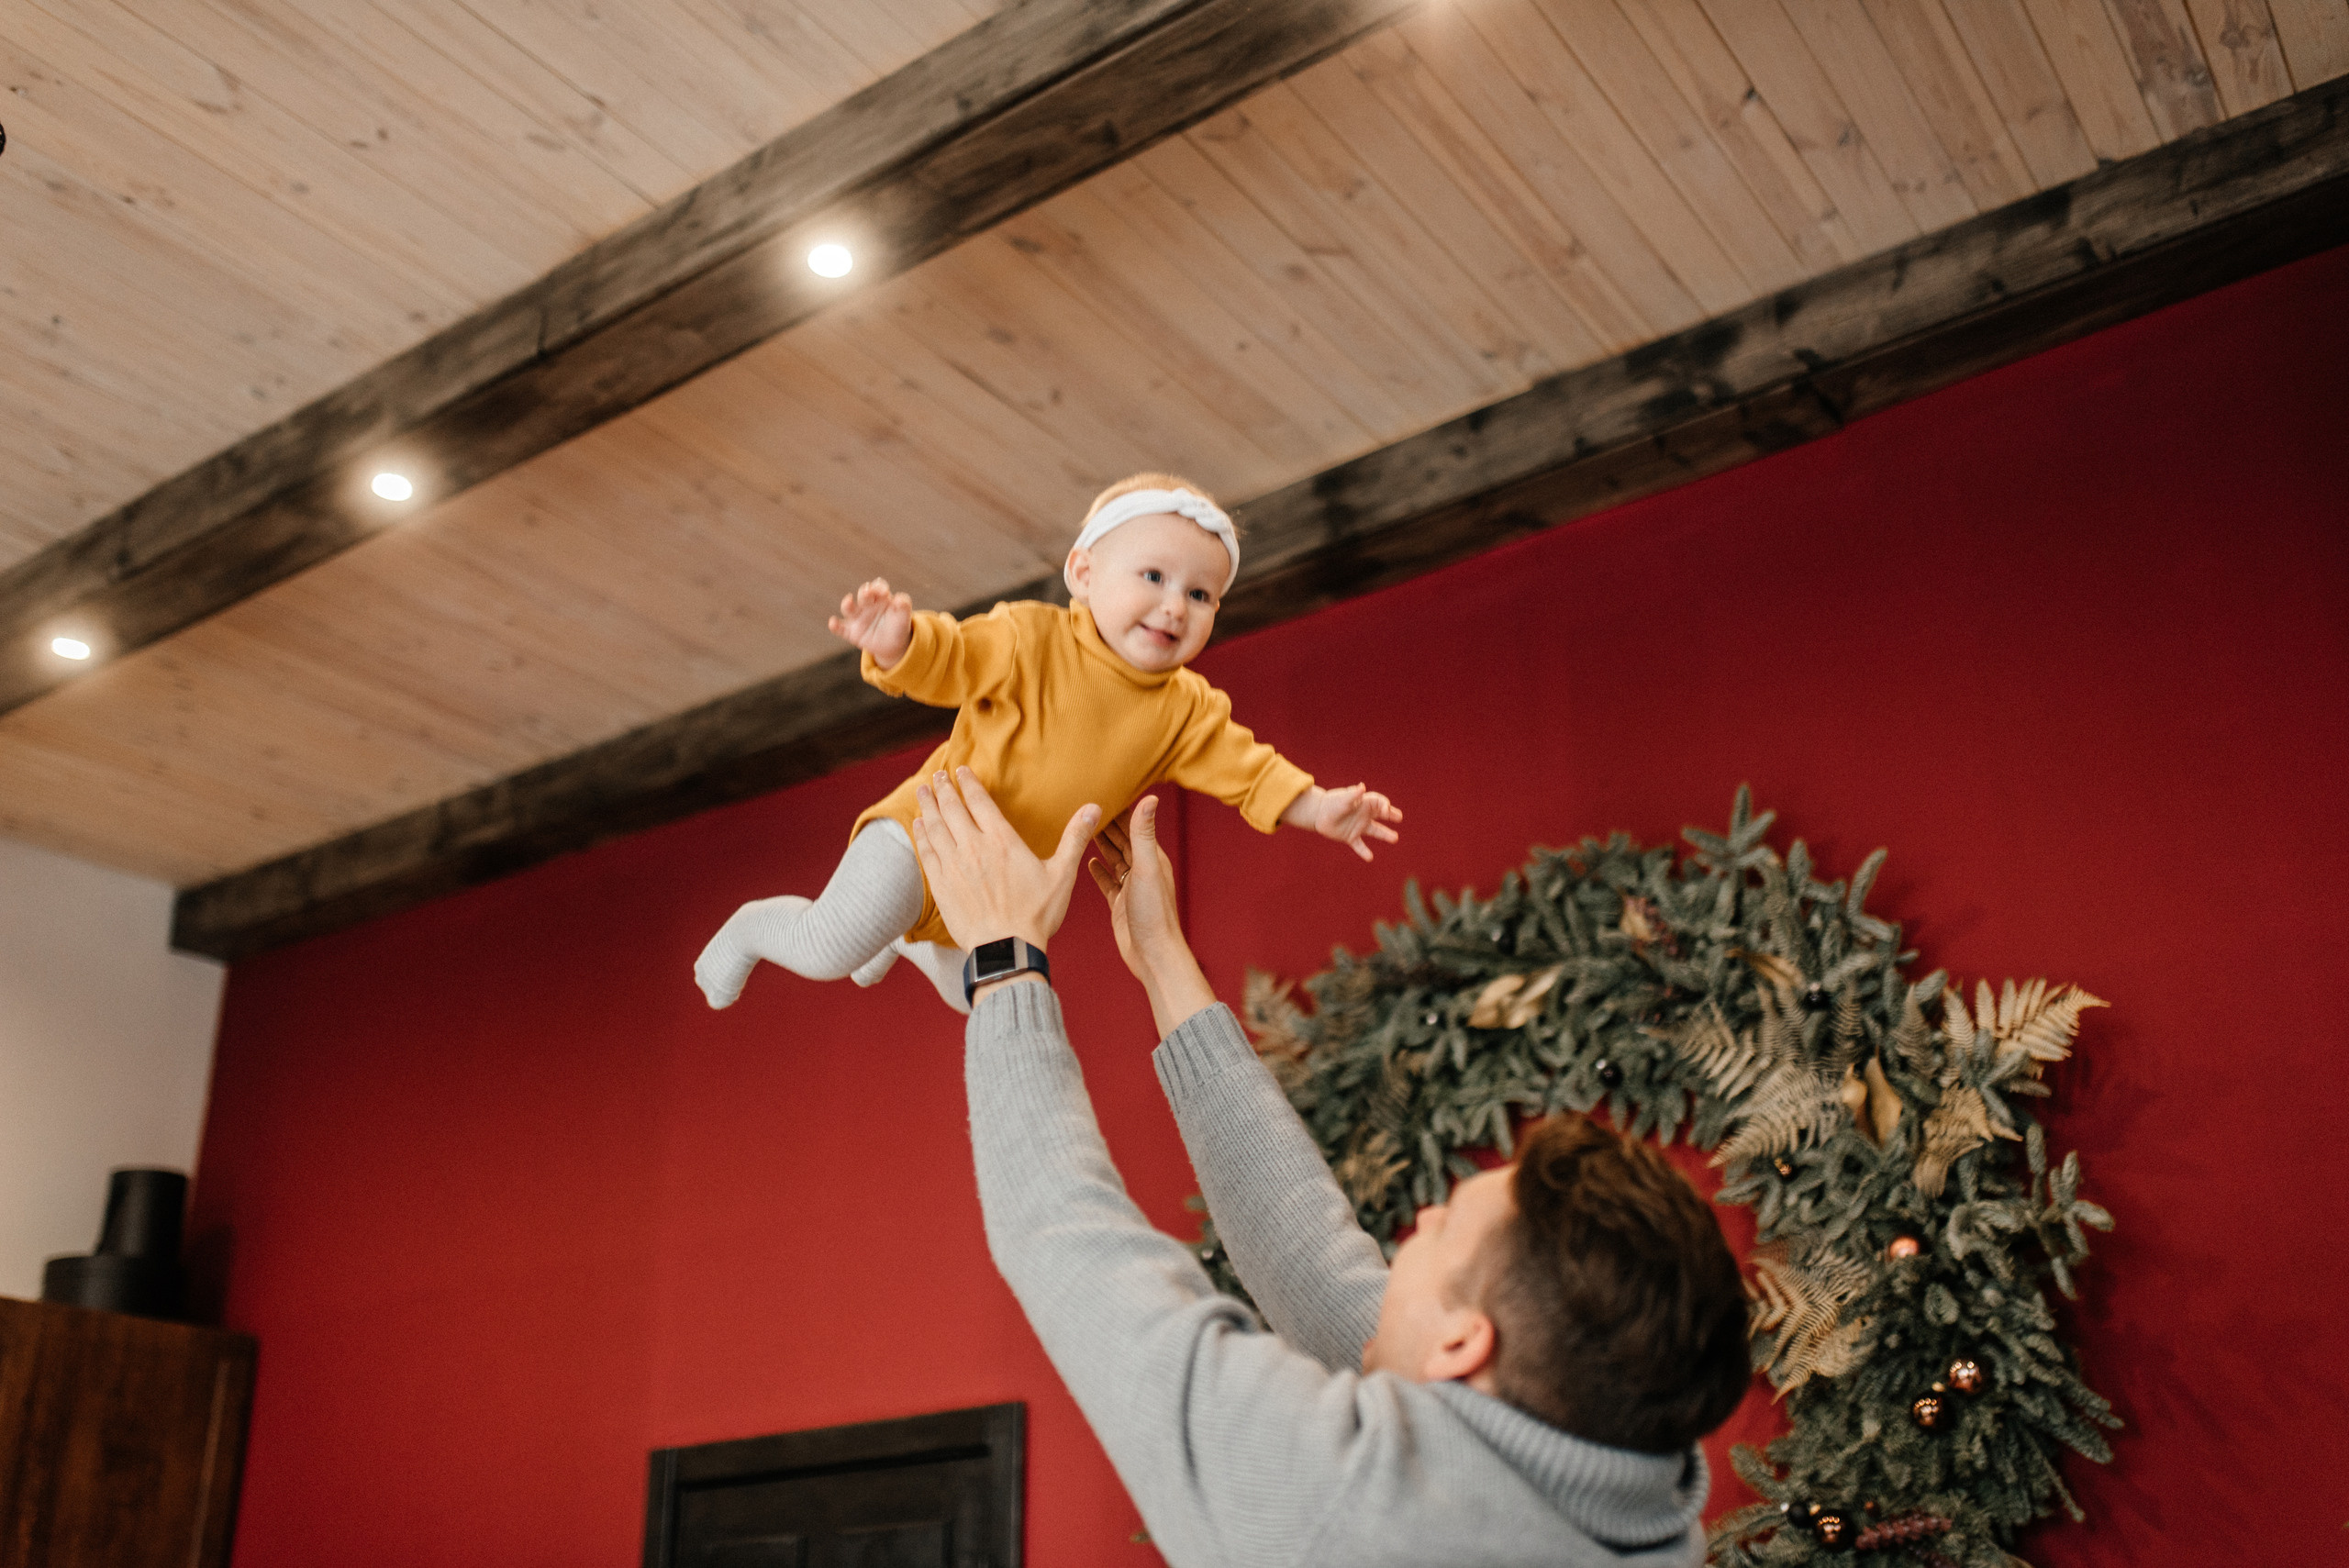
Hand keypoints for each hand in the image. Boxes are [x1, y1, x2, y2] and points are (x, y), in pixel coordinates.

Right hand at [828, 578, 913, 666]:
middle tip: (867, 594)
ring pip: (848, 608)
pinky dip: (835, 625)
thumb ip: (904, 605)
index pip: (877, 587)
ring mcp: (857, 618)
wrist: (893, 645)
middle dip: (864, 593)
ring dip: (847, 604)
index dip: (879, 587)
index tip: (884, 592)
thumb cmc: (898, 625)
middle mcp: (866, 604)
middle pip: (862, 595)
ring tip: (848, 601)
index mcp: (880, 597)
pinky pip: (840, 628)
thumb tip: (899, 598)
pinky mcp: (851, 632)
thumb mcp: (904, 616)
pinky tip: (833, 623)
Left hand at [909, 767, 1097, 958]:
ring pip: (935, 827)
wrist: (1006, 949)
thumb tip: (1095, 808)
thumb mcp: (1062, 875)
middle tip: (938, 776)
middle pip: (953, 809)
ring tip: (923, 791)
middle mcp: (974, 847)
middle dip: (944, 789)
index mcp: (1002, 841)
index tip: (960, 770)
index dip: (968, 783)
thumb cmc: (1036, 915)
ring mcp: (954, 866)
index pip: (979, 802)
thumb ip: (1074, 838)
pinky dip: (921, 836)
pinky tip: (918, 825)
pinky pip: (927, 853)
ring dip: (928, 806)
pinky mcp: (941, 885)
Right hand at [1087, 797, 1182, 981]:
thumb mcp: (1147, 868)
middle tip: (1088, 803)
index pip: (1134, 826)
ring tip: (1085, 826)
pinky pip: (1107, 882)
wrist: (1152, 955)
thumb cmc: (1153, 913)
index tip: (1105, 789)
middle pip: (1122, 840)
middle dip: (1108, 822)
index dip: (1120, 808)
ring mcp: (1130, 888)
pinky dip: (1098, 871)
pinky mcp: (1119, 904)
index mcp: (1152, 858)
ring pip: (1113, 859)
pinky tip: (1088, 862)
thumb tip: (1150, 798)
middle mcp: (1142, 870)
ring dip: (1101, 843)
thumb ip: (1144, 834)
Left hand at [1295, 783, 1402, 861]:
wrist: (1317, 813)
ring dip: (1385, 835)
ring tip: (1395, 838)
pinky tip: (1369, 858)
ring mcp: (1358, 827)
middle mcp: (1363, 815)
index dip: (1386, 806)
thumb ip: (1353, 795)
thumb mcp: (1343, 799)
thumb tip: (1362, 786)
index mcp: (1363, 803)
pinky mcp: (1350, 837)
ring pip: (1375, 831)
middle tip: (1399, 817)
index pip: (1379, 803)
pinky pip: (1359, 845)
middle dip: (1391, 815)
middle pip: (1381, 815)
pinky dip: (1364, 851)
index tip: (1386, 811)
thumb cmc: (1331, 803)